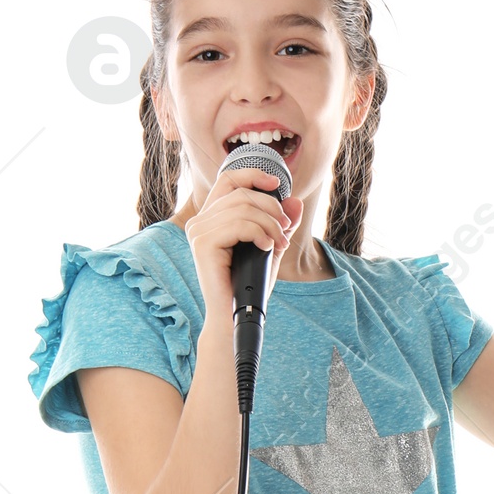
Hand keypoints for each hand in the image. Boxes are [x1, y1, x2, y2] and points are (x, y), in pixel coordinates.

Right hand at [184, 161, 302, 322]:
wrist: (235, 318)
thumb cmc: (249, 287)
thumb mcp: (270, 248)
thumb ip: (280, 225)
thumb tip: (294, 201)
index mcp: (211, 219)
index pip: (228, 180)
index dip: (253, 175)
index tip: (278, 183)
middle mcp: (200, 222)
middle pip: (241, 193)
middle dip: (271, 209)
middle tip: (285, 231)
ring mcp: (198, 231)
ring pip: (243, 208)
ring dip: (270, 224)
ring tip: (279, 243)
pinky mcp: (203, 243)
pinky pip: (239, 224)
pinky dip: (260, 233)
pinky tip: (268, 247)